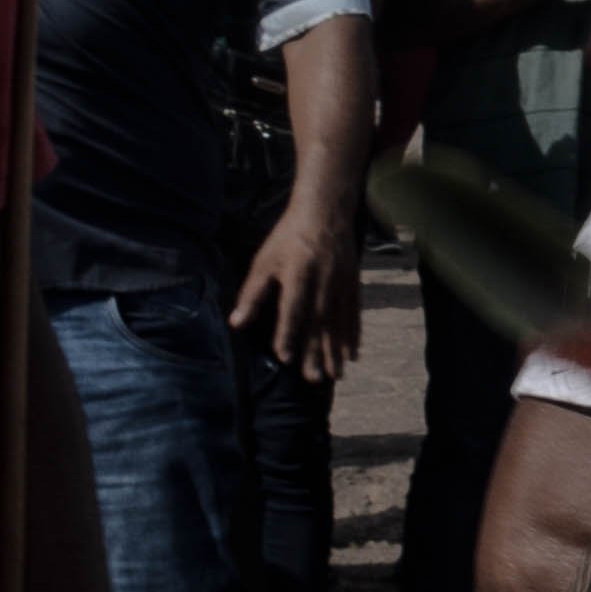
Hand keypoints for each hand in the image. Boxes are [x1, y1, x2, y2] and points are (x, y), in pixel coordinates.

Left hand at [231, 205, 358, 376]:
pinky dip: (353, 335)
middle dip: (316, 353)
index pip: (292, 310)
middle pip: (319, 323)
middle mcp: (322, 284)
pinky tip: (353, 353)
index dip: (287, 334)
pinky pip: (354, 314)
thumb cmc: (288, 238)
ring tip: (335, 376)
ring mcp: (340, 285)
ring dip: (336, 351)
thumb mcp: (264, 261)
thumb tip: (236, 323)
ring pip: (338, 323)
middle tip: (314, 379)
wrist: (325, 212)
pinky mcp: (352, 284)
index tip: (284, 358)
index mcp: (298, 276)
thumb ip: (252, 294)